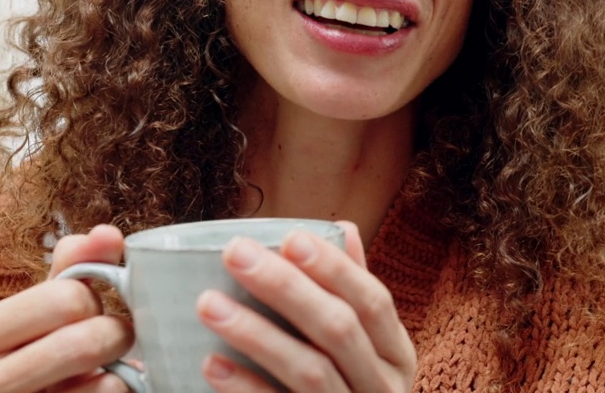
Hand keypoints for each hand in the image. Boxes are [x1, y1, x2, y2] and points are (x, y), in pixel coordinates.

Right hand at [0, 225, 134, 392]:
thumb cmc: (24, 364)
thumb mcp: (35, 316)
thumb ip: (70, 270)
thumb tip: (107, 234)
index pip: (64, 297)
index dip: (93, 301)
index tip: (89, 313)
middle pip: (84, 341)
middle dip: (115, 335)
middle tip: (113, 342)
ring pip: (105, 384)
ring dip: (122, 372)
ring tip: (112, 372)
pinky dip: (120, 392)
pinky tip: (103, 389)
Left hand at [196, 221, 416, 391]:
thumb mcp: (368, 351)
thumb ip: (353, 297)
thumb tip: (343, 228)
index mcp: (396, 356)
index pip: (374, 301)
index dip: (334, 268)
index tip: (290, 237)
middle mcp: (383, 389)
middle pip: (339, 330)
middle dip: (286, 287)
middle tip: (234, 254)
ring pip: (310, 372)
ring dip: (257, 333)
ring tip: (208, 304)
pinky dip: (246, 388)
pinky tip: (210, 363)